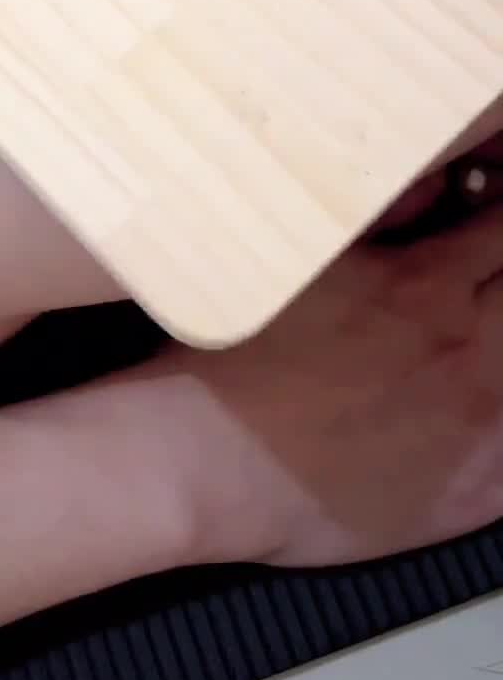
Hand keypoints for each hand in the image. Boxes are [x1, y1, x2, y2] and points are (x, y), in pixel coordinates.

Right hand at [176, 202, 502, 568]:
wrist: (205, 458)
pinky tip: (462, 402)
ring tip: (456, 331)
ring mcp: (479, 433)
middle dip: (500, 267)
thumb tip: (442, 184)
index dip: (495, 210)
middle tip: (464, 269)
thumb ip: (386, 213)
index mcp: (429, 288)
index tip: (481, 205)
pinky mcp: (471, 495)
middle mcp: (471, 357)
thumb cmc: (238, 347)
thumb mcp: (309, 253)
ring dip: (499, 336)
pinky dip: (499, 419)